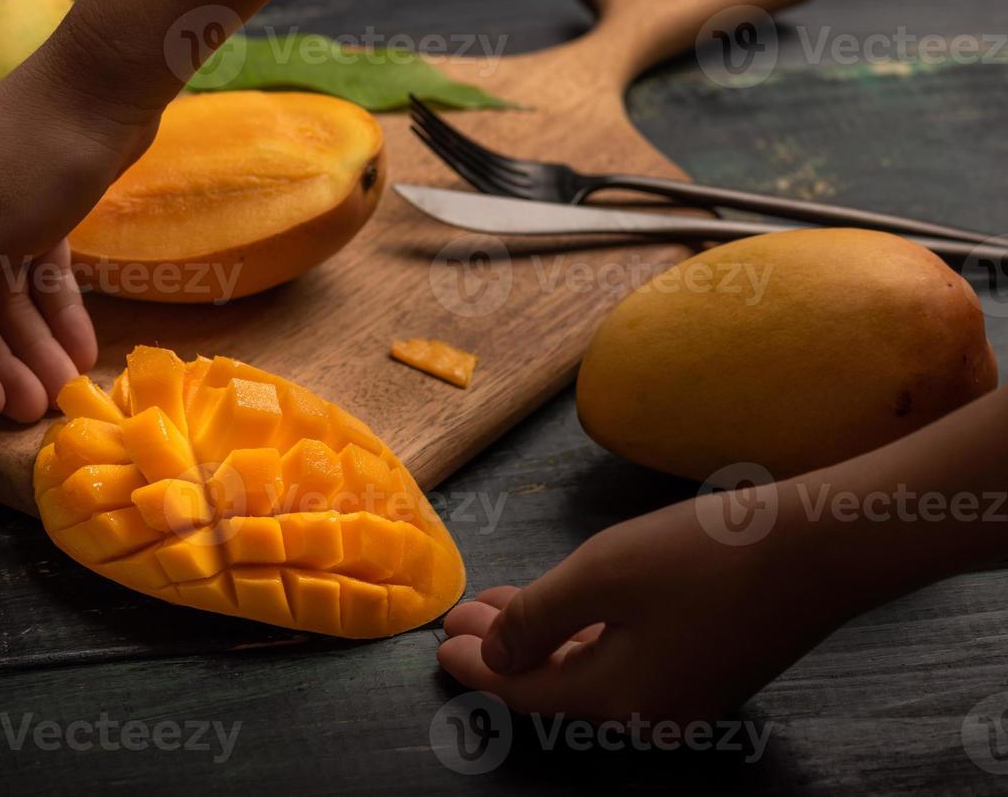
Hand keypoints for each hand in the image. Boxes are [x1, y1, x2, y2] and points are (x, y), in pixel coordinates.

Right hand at [0, 51, 158, 421]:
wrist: (109, 76)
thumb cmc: (45, 148)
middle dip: (2, 362)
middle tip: (36, 409)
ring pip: (9, 294)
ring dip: (34, 343)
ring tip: (66, 387)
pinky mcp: (42, 206)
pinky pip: (43, 271)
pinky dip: (60, 308)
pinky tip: (84, 348)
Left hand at [437, 484, 851, 723]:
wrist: (820, 547)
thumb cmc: (705, 556)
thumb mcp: (600, 576)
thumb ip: (537, 619)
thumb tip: (496, 656)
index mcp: (619, 700)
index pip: (526, 694)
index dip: (479, 668)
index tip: (441, 647)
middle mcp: (653, 713)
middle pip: (557, 687)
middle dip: (506, 650)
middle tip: (464, 619)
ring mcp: (688, 694)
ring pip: (593, 670)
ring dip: (544, 637)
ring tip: (502, 604)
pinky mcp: (714, 667)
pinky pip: (628, 660)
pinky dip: (587, 634)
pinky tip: (571, 605)